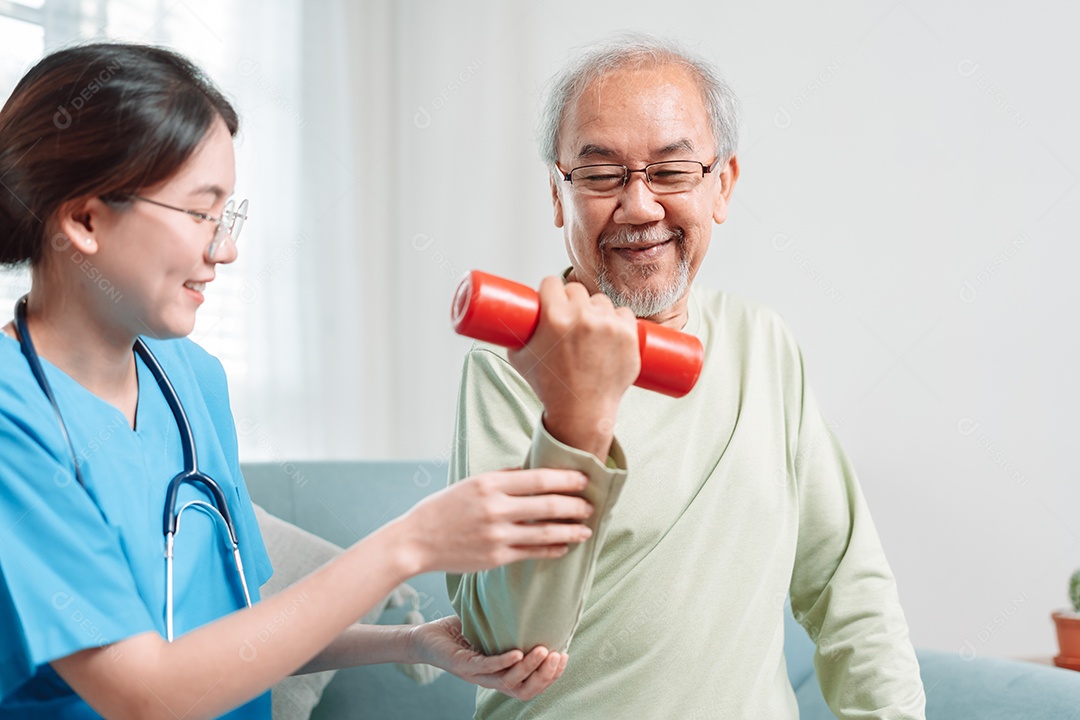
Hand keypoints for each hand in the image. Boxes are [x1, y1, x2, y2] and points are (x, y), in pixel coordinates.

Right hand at [399, 467, 593, 573]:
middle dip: (575, 505)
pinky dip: (553, 549)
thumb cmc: (445, 508)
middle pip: (547, 505)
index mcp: (489, 484)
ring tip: (586, 529)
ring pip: (545, 532)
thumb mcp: (472, 484)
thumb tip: (537, 471)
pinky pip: (532, 553)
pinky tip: (564, 546)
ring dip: (571, 530)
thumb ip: (504, 478)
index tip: (585, 479)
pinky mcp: (496, 558)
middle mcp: (495, 508)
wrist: (416, 541)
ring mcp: (496, 535)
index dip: (566, 479)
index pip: (539, 478)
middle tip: (591, 505)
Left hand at [409, 615, 567, 700]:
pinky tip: (517, 651)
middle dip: (545, 676)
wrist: (422, 638)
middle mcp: (490, 678)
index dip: (551, 676)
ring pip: (509, 682)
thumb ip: (509, 623)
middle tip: (558, 656)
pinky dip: (503, 661)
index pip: (531, 684)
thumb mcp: (489, 627)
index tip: (565, 656)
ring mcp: (476, 674)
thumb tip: (534, 601)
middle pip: (524, 690)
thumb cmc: (457, 633)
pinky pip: (486, 667)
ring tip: (544, 651)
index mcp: (500, 673)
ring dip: (529, 668)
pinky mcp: (462, 666)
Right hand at [507, 277, 638, 458]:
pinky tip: (610, 331)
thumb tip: (509, 316)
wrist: (581, 412)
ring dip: (595, 310)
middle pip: (576, 289)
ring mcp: (608, 325)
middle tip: (569, 318)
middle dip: (571, 300)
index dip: (550, 290)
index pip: (552, 282)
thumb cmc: (548, 387)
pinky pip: (624, 313)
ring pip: (601, 301)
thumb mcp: (520, 357)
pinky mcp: (629, 335)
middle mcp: (582, 317)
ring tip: (589, 329)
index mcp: (554, 317)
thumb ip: (517, 333)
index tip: (551, 298)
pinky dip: (618, 321)